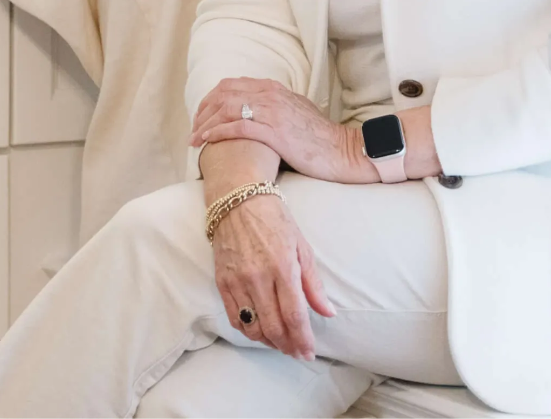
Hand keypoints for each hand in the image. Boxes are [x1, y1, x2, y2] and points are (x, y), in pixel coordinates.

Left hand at [191, 79, 376, 183]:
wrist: (343, 151)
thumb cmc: (321, 138)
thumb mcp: (297, 111)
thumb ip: (276, 106)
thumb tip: (258, 111)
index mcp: (274, 88)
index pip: (232, 85)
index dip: (211, 99)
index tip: (201, 115)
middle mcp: (270, 95)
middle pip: (223, 94)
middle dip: (203, 111)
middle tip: (193, 128)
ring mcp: (272, 112)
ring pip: (227, 109)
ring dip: (205, 123)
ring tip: (194, 138)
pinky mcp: (275, 132)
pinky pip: (238, 127)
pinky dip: (218, 132)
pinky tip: (207, 141)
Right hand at [212, 191, 334, 360]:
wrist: (238, 198)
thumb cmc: (275, 219)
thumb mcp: (301, 245)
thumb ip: (314, 283)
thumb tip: (328, 312)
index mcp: (283, 266)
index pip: (294, 315)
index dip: (303, 339)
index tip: (309, 352)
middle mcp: (258, 277)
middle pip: (273, 327)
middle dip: (288, 346)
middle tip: (296, 351)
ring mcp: (237, 280)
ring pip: (252, 328)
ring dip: (268, 342)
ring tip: (280, 342)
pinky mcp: (222, 281)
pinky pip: (234, 318)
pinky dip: (248, 331)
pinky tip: (259, 331)